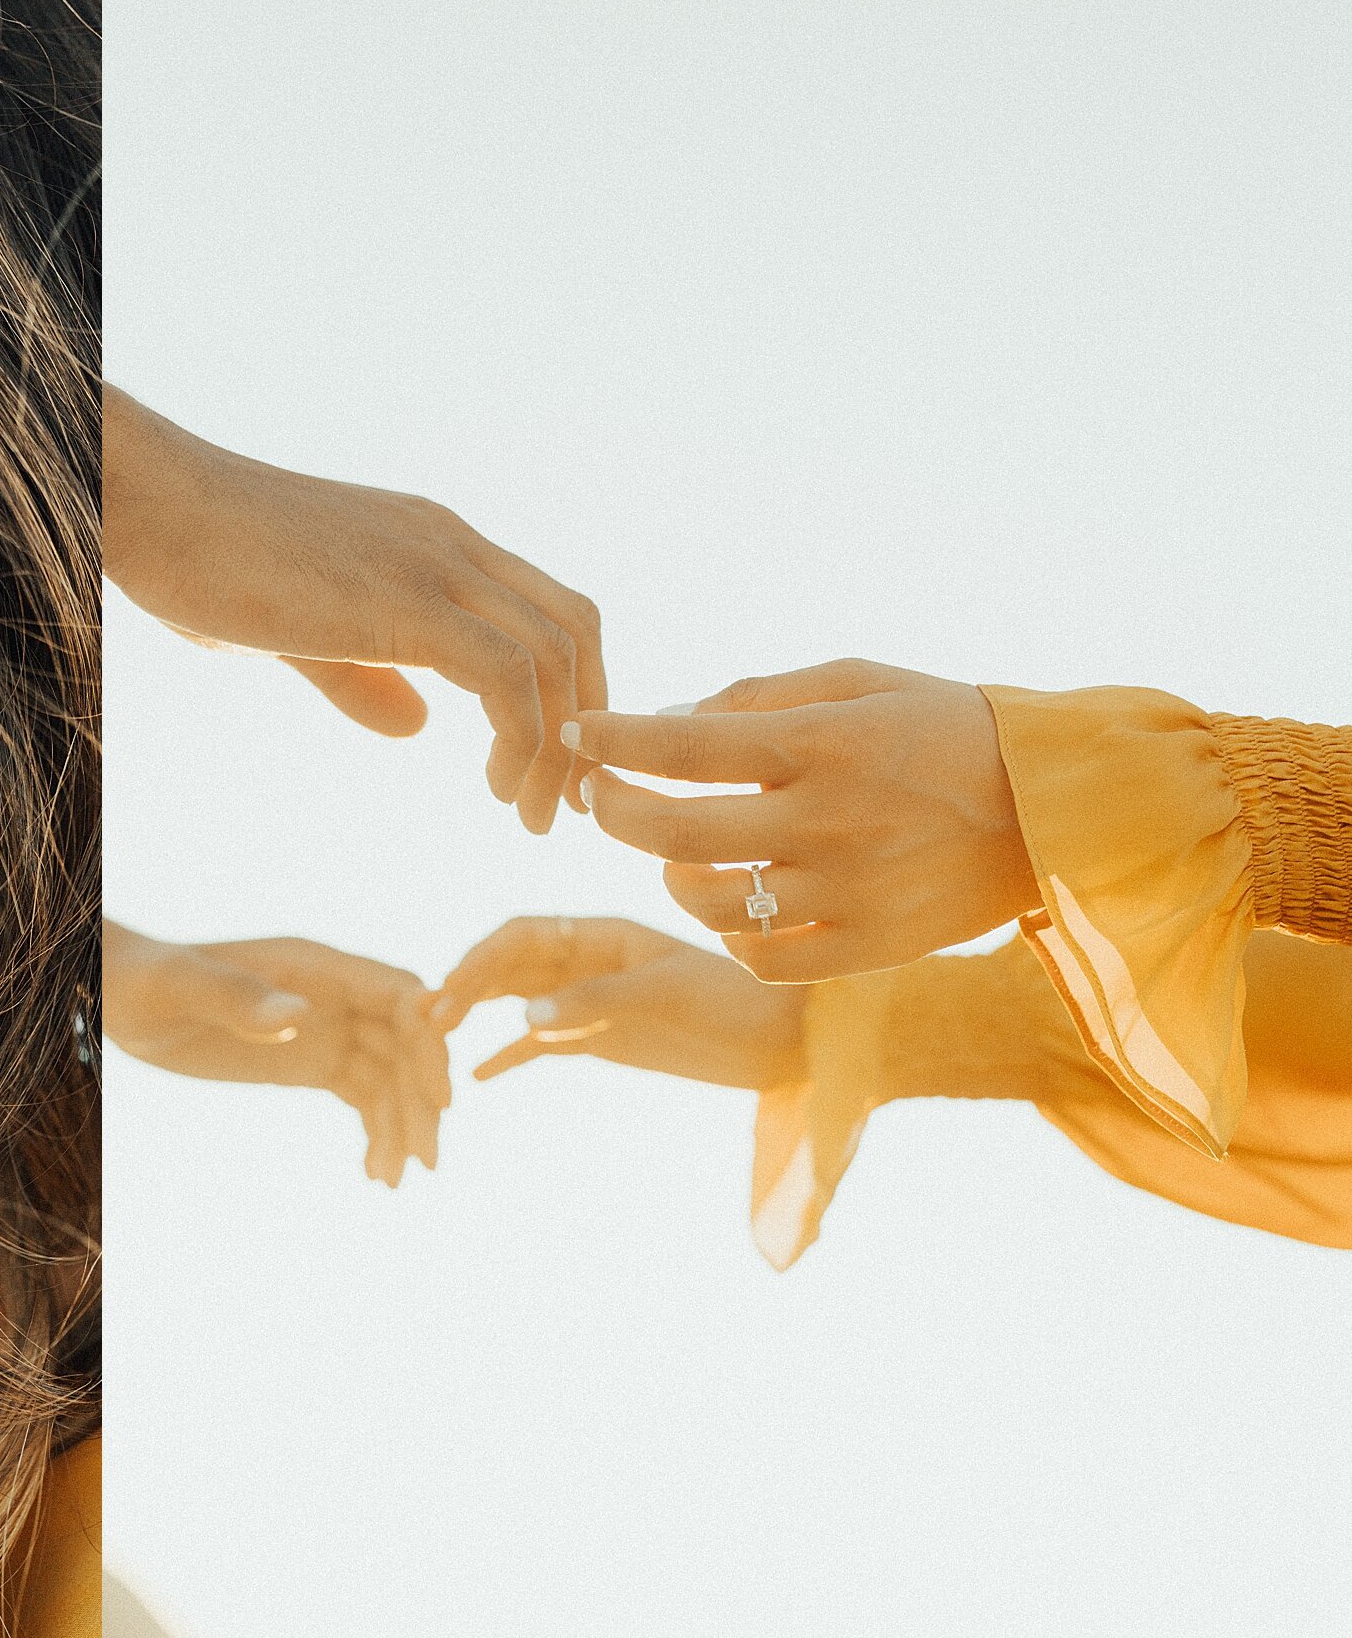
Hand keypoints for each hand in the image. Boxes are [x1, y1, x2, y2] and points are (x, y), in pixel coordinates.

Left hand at [102, 919, 451, 1185]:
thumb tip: (298, 1017)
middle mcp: (332, 994)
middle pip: (405, 1044)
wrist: (124, 998)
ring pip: (388, 1077)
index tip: (442, 1097)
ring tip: (395, 1180)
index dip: (429, 1041)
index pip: (397, 997)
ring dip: (401, 1125)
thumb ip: (237, 998)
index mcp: (314, 965)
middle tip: (428, 1159)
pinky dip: (375, 1132)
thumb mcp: (182, 988)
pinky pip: (361, 1095)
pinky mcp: (310, 1061)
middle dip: (421, 1098)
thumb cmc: (146, 980)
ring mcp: (325, 1029)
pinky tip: (375, 1174)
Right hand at [103, 385, 604, 833]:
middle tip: (558, 805)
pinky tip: (494, 787)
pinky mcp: (406, 602)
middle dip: (585, 725)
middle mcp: (450, 544)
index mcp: (432, 544)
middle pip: (576, 626)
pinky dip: (524, 738)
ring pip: (557, 653)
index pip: (545, 608)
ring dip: (559, 748)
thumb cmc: (200, 564)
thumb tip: (417, 728)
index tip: (541, 769)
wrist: (150, 505)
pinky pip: (509, 674)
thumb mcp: (295, 633)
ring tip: (528, 815)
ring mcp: (434, 565)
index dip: (566, 692)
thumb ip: (363, 676)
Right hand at [431, 916, 804, 1089]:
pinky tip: (476, 1074)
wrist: (784, 1041)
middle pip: (508, 965)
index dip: (480, 957)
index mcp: (603, 932)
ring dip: (476, 1012)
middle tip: (428, 1020)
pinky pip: (541, 1044)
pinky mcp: (601, 1038)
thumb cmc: (735, 1003)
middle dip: (465, 986)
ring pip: (516, 1000)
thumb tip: (523, 1020)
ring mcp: (591, 999)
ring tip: (435, 1037)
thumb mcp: (664, 994)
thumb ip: (594, 1002)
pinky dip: (508, 1054)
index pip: (523, 933)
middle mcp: (588, 959)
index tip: (450, 990)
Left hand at [564, 661, 1041, 982]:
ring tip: (679, 849)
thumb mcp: (859, 681)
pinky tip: (735, 902)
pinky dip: (728, 932)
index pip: (683, 747)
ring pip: (705, 900)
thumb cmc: (944, 728)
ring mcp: (847, 894)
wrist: (1058, 809)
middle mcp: (829, 823)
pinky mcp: (867, 950)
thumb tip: (669, 719)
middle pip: (671, 833)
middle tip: (597, 794)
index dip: (615, 741)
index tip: (579, 735)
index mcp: (825, 746)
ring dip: (669, 872)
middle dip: (612, 810)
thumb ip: (759, 697)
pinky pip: (758, 956)